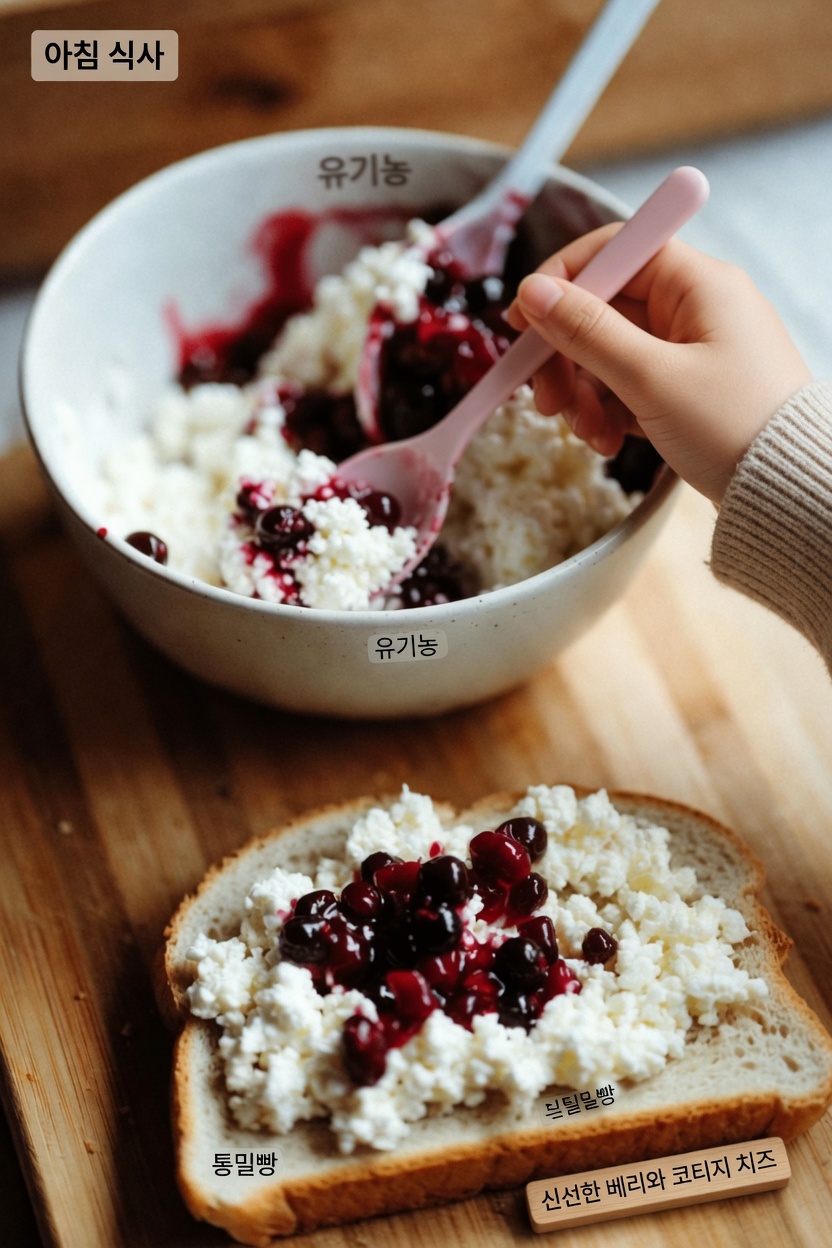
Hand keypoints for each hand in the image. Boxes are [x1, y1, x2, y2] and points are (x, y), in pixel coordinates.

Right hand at [506, 228, 810, 502]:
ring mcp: (693, 350)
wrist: (790, 494)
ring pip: (610, 354)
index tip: (521, 321)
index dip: (561, 281)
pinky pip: (630, 385)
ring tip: (588, 435)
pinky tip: (609, 442)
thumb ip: (587, 332)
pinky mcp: (689, 388)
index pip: (614, 252)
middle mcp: (696, 308)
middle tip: (544, 402)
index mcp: (698, 284)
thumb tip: (534, 291)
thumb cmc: (735, 428)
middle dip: (566, 358)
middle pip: (603, 310)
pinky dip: (610, 411)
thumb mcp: (651, 379)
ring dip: (585, 394)